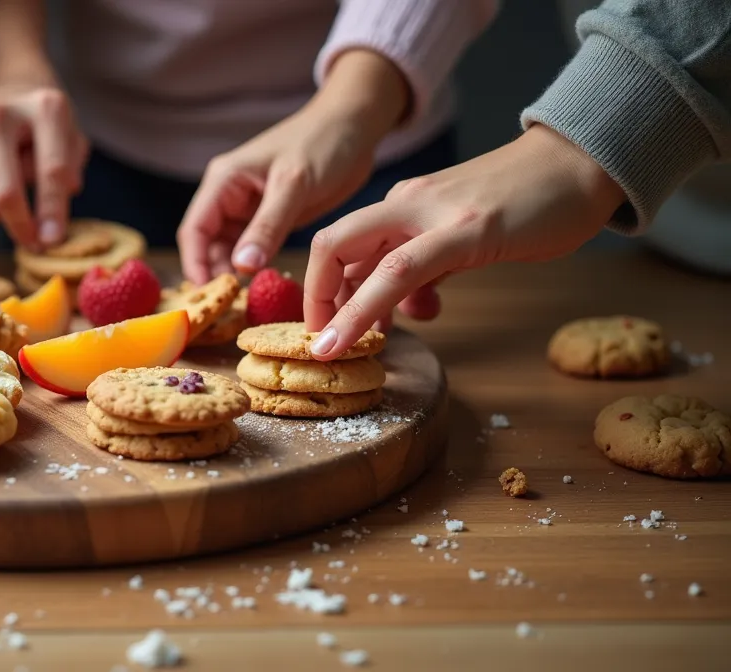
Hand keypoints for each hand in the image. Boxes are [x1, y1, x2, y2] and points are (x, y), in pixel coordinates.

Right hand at [0, 83, 87, 250]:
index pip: (52, 170)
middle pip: (5, 194)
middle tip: (32, 242)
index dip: (53, 212)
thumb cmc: (35, 135)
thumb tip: (52, 221)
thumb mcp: (67, 141)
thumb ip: (70, 174)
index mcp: (43, 107)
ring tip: (2, 202)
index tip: (53, 242)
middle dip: (21, 228)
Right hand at [177, 50, 409, 285]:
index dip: (195, 264)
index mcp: (224, 181)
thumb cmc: (323, 143)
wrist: (355, 126)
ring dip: (235, 275)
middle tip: (229, 308)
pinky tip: (265, 286)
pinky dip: (256, 268)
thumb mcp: (294, 185)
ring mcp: (250, 209)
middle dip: (215, 274)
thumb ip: (267, 226)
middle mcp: (230, 196)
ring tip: (246, 303)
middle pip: (207, 244)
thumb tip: (241, 267)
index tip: (208, 295)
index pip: (194, 229)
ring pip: (229, 250)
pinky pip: (254, 249)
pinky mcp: (271, 219)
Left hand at [302, 123, 627, 359]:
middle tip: (319, 342)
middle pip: (329, 245)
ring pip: (359, 261)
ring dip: (338, 312)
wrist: (583, 162)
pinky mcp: (467, 230)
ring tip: (333, 349)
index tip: (325, 327)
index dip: (321, 288)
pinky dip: (374, 306)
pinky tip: (380, 335)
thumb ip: (427, 269)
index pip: (339, 244)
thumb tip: (403, 309)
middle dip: (313, 298)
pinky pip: (403, 271)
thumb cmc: (528, 202)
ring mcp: (434, 214)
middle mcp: (406, 204)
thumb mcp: (461, 237)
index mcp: (402, 206)